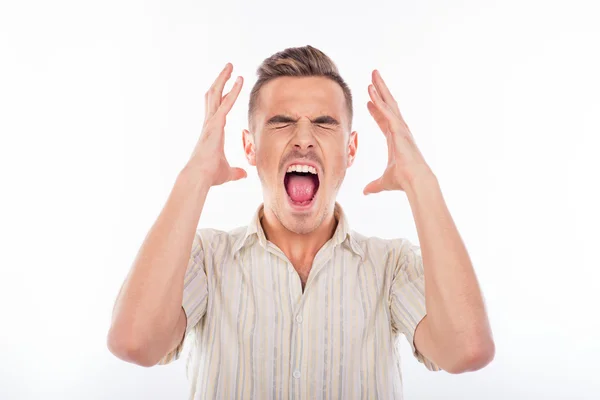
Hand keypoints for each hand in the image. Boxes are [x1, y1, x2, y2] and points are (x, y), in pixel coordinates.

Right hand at [185, 63, 246, 186]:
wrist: (199, 177)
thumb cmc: (209, 175)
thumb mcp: (227, 172)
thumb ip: (236, 171)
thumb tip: (243, 175)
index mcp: (211, 131)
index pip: (216, 109)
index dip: (222, 97)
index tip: (228, 86)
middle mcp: (209, 123)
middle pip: (213, 96)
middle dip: (221, 80)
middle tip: (229, 68)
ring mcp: (211, 122)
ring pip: (216, 94)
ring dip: (224, 79)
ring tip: (230, 66)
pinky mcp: (215, 124)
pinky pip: (226, 104)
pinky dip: (233, 91)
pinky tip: (240, 80)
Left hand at [363, 69, 433, 194]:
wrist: (415, 181)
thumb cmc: (403, 180)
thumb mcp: (383, 182)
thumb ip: (374, 185)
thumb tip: (366, 192)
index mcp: (395, 139)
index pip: (383, 121)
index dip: (376, 111)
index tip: (368, 102)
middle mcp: (398, 130)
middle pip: (388, 106)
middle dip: (380, 91)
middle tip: (373, 77)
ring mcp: (400, 128)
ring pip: (389, 104)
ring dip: (380, 89)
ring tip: (373, 75)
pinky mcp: (399, 130)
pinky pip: (388, 112)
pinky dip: (380, 102)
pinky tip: (371, 92)